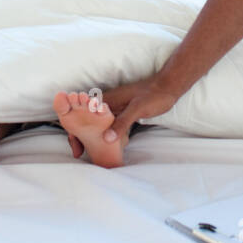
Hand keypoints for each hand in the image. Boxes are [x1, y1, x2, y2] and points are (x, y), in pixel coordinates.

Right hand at [63, 77, 177, 157]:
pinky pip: (109, 125)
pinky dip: (105, 135)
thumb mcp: (137, 109)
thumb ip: (122, 123)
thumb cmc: (153, 95)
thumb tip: (106, 139)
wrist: (168, 87)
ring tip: (91, 153)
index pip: (81, 116)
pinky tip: (107, 145)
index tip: (76, 150)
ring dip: (93, 137)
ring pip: (98, 124)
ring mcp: (115, 108)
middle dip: (82, 137)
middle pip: (87, 122)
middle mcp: (107, 104)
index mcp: (106, 100)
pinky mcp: (123, 112)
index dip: (75, 132)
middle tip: (81, 154)